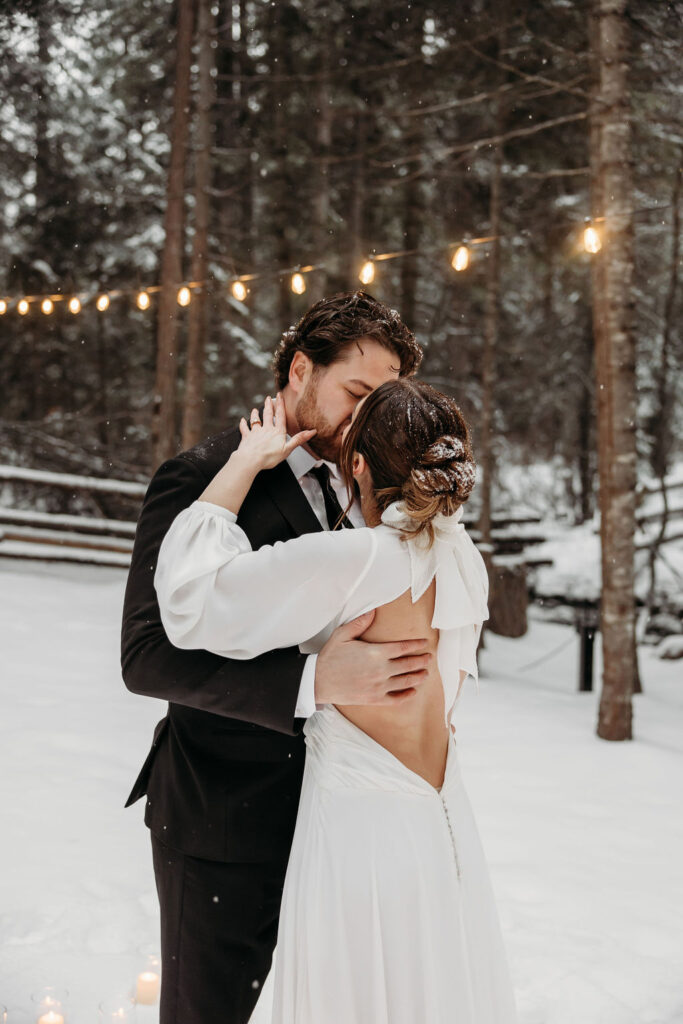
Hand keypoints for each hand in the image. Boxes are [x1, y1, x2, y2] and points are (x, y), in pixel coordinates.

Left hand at [237, 393, 315, 470]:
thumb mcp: (287, 449)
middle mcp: (266, 429)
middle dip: (269, 405)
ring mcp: (255, 432)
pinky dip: (243, 424)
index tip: (280, 396)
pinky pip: (244, 428)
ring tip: (255, 409)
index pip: (280, 415)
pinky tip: (242, 420)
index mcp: (277, 432)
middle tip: (268, 398)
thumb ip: (299, 439)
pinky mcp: (246, 437)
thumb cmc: (269, 457)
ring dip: (255, 414)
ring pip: (255, 420)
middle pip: (268, 414)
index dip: (280, 405)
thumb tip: (312, 432)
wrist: (251, 460)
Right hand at [314, 609, 432, 705]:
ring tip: (426, 673)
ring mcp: (379, 686)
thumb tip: (374, 611)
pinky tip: (413, 690)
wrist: (318, 682)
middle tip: (430, 658)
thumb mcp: (342, 635)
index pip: (403, 648)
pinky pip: (396, 698)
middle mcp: (381, 670)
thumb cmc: (330, 657)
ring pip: (406, 681)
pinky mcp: (374, 699)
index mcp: (375, 652)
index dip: (416, 644)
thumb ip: (360, 623)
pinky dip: (407, 695)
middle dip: (422, 661)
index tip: (425, 642)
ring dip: (419, 677)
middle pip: (409, 664)